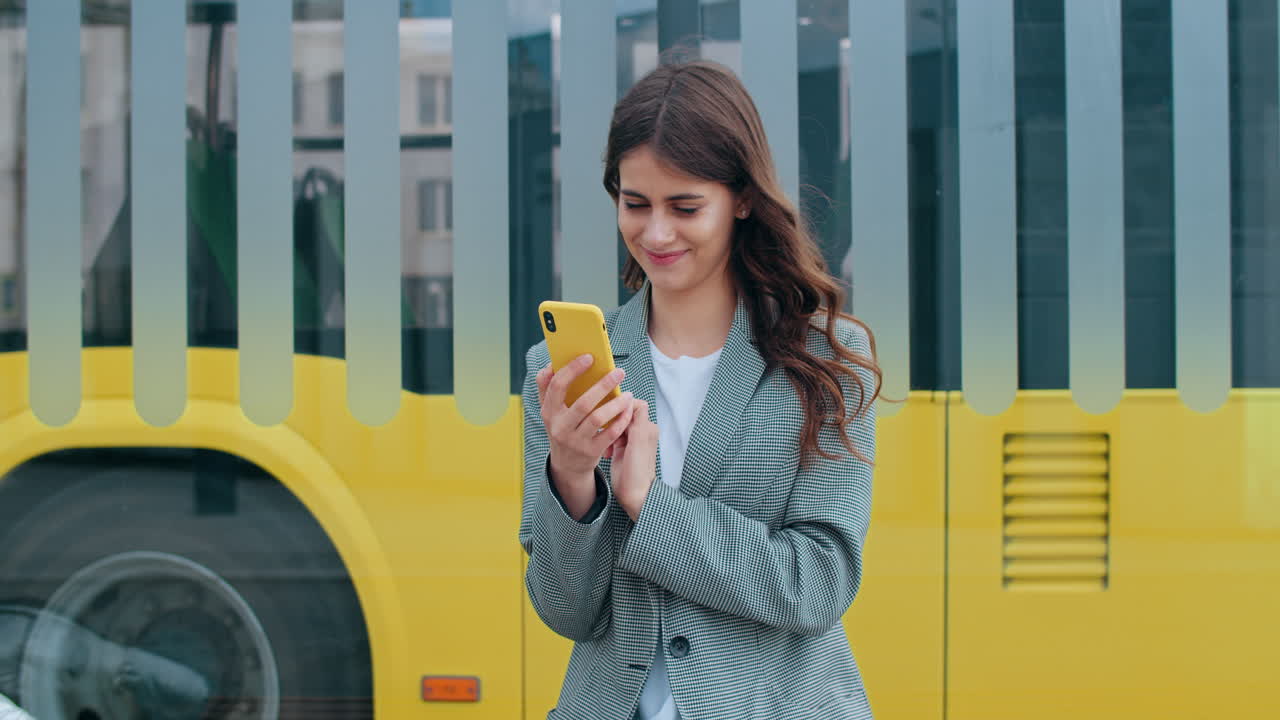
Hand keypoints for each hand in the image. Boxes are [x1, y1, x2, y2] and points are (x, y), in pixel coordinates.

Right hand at [537, 355, 634, 489]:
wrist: (567, 465)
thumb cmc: (562, 428)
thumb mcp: (550, 411)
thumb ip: (547, 387)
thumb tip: (550, 366)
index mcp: (548, 411)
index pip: (558, 386)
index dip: (573, 369)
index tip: (590, 357)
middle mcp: (560, 427)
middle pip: (583, 403)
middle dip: (603, 385)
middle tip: (619, 372)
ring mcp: (575, 441)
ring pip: (598, 418)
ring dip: (616, 404)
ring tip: (628, 394)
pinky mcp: (590, 452)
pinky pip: (609, 434)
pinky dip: (621, 421)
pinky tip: (628, 410)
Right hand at [609, 398, 658, 521]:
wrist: (634, 496)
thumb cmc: (638, 473)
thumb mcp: (638, 443)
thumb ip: (637, 420)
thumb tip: (630, 401)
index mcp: (647, 428)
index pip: (634, 405)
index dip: (621, 407)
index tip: (610, 414)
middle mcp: (641, 432)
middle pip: (622, 415)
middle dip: (611, 422)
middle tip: (605, 434)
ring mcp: (631, 440)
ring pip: (615, 426)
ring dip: (607, 433)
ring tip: (605, 448)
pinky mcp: (622, 449)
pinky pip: (611, 436)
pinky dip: (606, 442)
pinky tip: (605, 453)